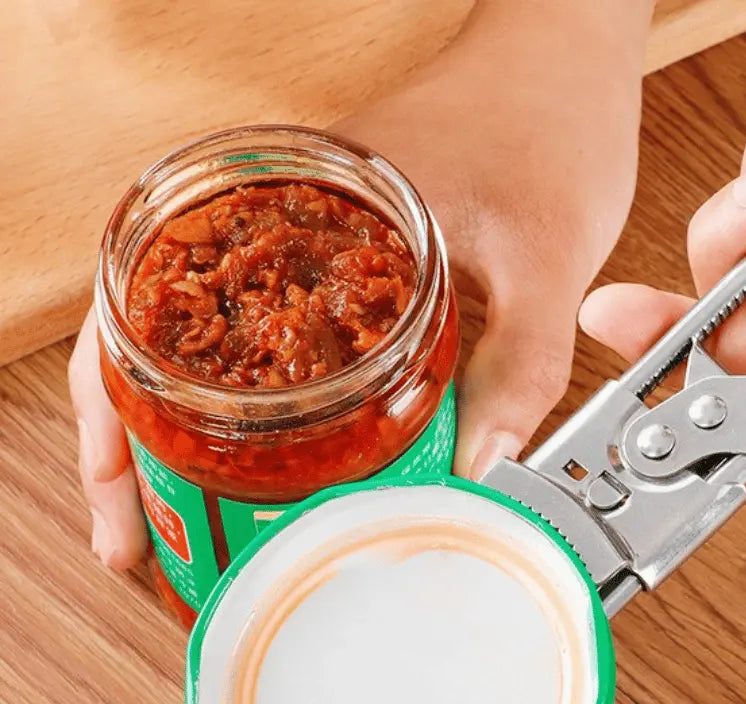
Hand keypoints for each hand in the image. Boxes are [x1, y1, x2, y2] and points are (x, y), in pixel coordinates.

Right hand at [71, 0, 650, 568]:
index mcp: (289, 203)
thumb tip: (477, 476)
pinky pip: (268, 329)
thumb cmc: (548, 124)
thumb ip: (519, 367)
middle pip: (156, 338)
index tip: (122, 494)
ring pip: (206, 340)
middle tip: (144, 536)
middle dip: (138, 445)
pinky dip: (252, 398)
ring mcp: (301, 230)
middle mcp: (276, 213)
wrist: (565, 58)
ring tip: (185, 513)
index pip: (148, 311)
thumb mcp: (546, 260)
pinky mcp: (336, 247)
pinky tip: (267, 452)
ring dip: (186, 431)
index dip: (115, 416)